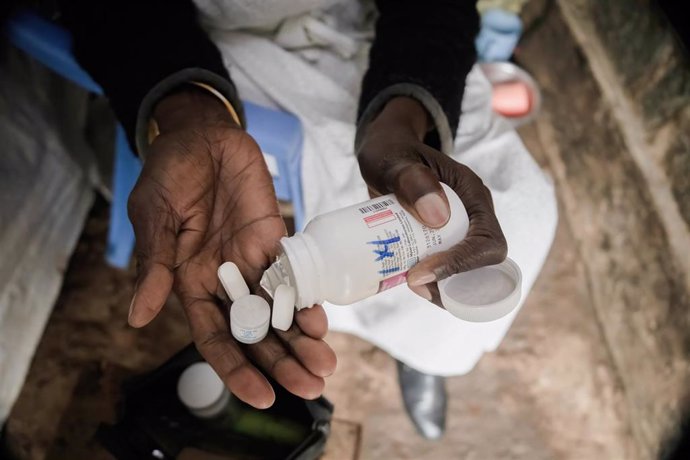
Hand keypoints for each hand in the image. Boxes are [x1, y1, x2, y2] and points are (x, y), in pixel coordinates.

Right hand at [127, 88, 335, 407]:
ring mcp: (253, 262)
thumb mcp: (155, 218)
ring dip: (301, 339)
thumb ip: (155, 266)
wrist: (202, 136)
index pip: (214, 337)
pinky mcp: (275, 240)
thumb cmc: (169, 174)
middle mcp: (225, 281)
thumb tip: (138, 317)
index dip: (236, 369)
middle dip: (281, 361)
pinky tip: (322, 320)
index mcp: (189, 283)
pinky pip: (295, 274)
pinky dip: (308, 297)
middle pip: (256, 332)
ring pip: (280, 310)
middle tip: (311, 387)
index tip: (262, 396)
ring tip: (325, 365)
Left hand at [356, 96, 506, 303]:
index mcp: (473, 195)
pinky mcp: (444, 242)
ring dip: (445, 289)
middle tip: (413, 284)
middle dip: (454, 283)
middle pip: (483, 265)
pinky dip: (434, 284)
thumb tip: (438, 216)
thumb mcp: (393, 160)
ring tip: (410, 284)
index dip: (461, 264)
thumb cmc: (389, 152)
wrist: (385, 154)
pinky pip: (449, 271)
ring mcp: (460, 230)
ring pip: (468, 273)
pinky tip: (407, 281)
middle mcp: (474, 216)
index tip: (420, 273)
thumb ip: (410, 178)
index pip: (487, 241)